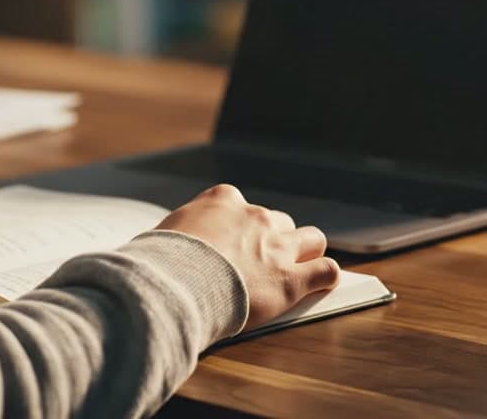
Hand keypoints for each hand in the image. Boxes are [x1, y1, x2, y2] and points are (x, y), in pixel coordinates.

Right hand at [155, 184, 340, 329]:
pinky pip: (325, 271)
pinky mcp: (291, 279)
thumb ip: (179, 234)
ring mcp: (277, 247)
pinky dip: (324, 276)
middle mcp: (255, 217)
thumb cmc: (160, 261)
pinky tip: (321, 283)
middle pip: (278, 221)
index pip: (239, 204)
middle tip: (260, 261)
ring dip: (306, 251)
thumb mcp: (163, 233)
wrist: (174, 285)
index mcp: (222, 200)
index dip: (237, 226)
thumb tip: (166, 247)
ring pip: (311, 239)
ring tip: (297, 268)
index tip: (228, 242)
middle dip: (272, 238)